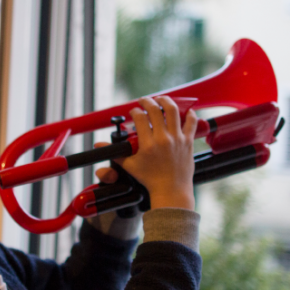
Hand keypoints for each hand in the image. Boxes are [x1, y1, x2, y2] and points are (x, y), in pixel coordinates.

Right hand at [98, 96, 196, 210]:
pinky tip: (185, 111)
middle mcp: (163, 139)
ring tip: (161, 99)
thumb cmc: (150, 179)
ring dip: (166, 101)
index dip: (134, 112)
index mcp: (147, 144)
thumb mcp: (130, 166)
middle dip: (147, 101)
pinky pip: (191, 122)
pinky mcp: (188, 142)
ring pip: (173, 111)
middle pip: (155, 109)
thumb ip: (115, 153)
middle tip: (144, 101)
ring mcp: (177, 139)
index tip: (133, 112)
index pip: (139, 118)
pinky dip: (190, 114)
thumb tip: (99, 145)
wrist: (171, 190)